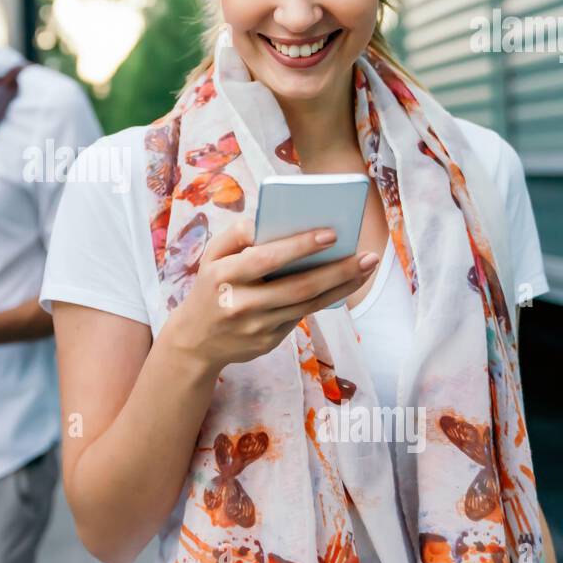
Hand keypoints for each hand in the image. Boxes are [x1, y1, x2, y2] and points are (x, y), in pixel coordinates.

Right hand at [161, 217, 377, 373]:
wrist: (195, 340)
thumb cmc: (211, 286)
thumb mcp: (211, 257)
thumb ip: (237, 235)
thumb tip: (268, 218)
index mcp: (223, 275)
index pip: (267, 259)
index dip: (300, 246)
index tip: (331, 234)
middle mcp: (240, 304)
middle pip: (298, 287)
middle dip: (337, 270)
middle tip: (367, 255)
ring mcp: (256, 327)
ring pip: (307, 305)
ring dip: (341, 286)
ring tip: (365, 268)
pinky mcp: (267, 343)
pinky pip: (301, 317)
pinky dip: (325, 299)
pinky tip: (344, 285)